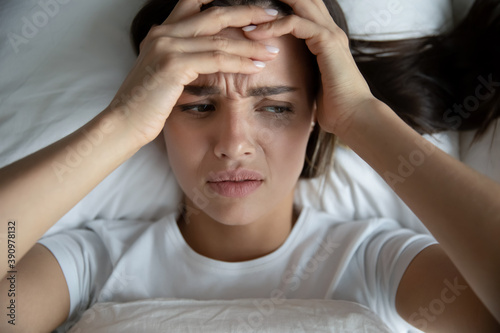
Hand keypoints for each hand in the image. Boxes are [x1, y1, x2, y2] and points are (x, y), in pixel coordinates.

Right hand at [108, 0, 280, 145]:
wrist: (123, 124)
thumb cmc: (147, 105)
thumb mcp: (166, 74)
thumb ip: (185, 58)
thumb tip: (211, 57)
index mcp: (162, 31)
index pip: (196, 3)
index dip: (225, 2)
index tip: (252, 10)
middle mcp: (164, 32)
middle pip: (215, 13)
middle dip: (248, 13)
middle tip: (273, 16)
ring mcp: (167, 46)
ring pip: (220, 38)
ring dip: (251, 44)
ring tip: (272, 50)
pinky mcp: (173, 64)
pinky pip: (217, 58)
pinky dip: (240, 61)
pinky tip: (257, 66)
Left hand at [241, 0, 374, 136]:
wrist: (354, 116)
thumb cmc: (336, 108)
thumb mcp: (314, 85)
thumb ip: (303, 74)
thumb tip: (286, 82)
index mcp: (328, 39)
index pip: (306, 10)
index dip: (286, 5)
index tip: (257, 14)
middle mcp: (331, 31)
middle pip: (305, 0)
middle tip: (251, 3)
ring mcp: (331, 34)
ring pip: (300, 4)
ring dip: (270, 10)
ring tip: (246, 16)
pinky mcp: (327, 41)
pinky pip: (295, 23)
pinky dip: (274, 26)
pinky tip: (256, 34)